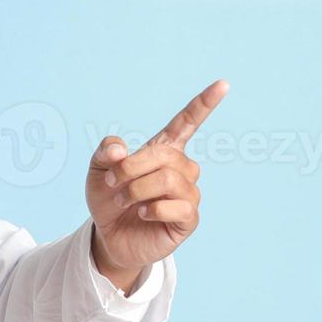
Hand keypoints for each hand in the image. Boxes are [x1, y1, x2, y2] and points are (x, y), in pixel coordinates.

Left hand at [85, 79, 228, 291]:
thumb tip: (119, 150)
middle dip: (131, 167)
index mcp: (163, 150)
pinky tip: (143, 213)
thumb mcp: (98, 170)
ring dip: (138, 189)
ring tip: (123, 200)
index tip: (223, 84)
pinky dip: (154, 208)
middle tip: (111, 182)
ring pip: (171, 179)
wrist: (108, 237)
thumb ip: (105, 152)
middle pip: (166, 155)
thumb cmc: (109, 199)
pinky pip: (180, 206)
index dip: (204, 104)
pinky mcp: (188, 219)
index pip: (187, 122)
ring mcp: (188, 194)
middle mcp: (181, 169)